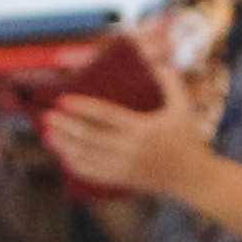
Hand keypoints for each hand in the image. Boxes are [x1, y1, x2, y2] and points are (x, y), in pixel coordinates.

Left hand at [40, 77, 214, 207]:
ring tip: (47, 133)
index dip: (83, 107)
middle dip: (65, 127)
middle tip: (47, 116)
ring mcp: (124, 167)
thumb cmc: (188, 140)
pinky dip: (74, 164)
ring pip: (86, 156)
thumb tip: (155, 61)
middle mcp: (130, 150)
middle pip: (90, 137)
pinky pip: (92, 173)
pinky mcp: (121, 180)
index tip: (63, 100)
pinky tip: (62, 154)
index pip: (106, 116)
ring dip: (64, 145)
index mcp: (143, 129)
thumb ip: (170, 82)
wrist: (194, 178)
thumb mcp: (184, 108)